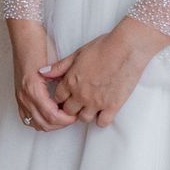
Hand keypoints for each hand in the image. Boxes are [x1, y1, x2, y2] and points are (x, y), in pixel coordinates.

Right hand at [7, 17, 74, 132]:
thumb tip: (73, 97)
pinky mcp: (18, 95)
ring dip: (50, 124)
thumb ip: (62, 81)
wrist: (24, 35)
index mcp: (34, 88)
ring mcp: (19, 96)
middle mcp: (24, 95)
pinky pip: (26, 117)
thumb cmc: (40, 45)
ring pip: (35, 123)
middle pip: (44, 123)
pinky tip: (50, 114)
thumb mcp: (56, 63)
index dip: (66, 119)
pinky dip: (39, 120)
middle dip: (60, 124)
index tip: (76, 114)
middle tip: (72, 116)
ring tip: (63, 115)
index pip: (52, 115)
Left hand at [44, 18, 169, 127]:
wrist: (127, 48)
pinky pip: (102, 122)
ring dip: (86, 113)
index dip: (62, 97)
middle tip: (80, 101)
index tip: (68, 95)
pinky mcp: (112, 106)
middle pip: (69, 111)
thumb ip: (59, 66)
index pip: (58, 98)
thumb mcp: (78, 53)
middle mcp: (81, 95)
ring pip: (84, 119)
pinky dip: (102, 119)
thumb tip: (42, 72)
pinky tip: (105, 110)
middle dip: (72, 107)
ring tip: (93, 105)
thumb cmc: (103, 46)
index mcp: (71, 81)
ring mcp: (96, 102)